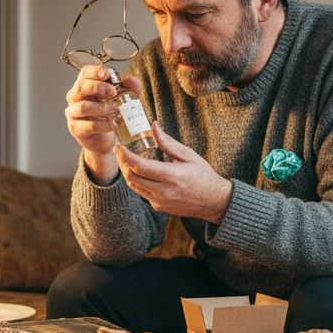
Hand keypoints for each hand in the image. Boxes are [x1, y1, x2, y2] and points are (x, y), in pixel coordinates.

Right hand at [64, 65, 144, 183]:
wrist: (102, 138)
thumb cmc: (108, 114)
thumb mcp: (120, 98)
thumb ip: (127, 88)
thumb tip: (133, 81)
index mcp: (84, 85)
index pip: (85, 73)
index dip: (94, 71)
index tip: (106, 73)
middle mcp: (75, 97)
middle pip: (81, 87)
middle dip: (98, 88)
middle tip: (113, 92)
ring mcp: (73, 113)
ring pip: (84, 107)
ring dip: (102, 108)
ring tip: (116, 109)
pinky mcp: (76, 128)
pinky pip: (89, 125)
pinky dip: (103, 124)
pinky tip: (112, 124)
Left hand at [115, 123, 233, 223]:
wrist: (214, 201)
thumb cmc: (203, 175)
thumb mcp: (188, 155)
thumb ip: (168, 142)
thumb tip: (153, 126)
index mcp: (172, 176)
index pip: (141, 166)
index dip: (126, 156)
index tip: (119, 147)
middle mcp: (164, 191)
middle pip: (132, 177)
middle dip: (123, 163)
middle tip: (119, 151)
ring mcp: (161, 201)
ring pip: (135, 186)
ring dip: (128, 173)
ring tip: (126, 160)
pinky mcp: (160, 207)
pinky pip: (142, 193)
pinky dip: (138, 182)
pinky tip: (140, 173)